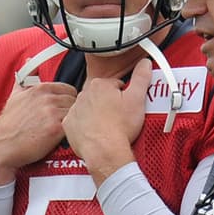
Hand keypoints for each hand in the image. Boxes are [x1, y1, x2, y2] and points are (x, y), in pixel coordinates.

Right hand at [0, 81, 76, 184]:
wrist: (1, 147)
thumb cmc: (8, 125)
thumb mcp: (15, 96)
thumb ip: (25, 78)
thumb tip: (28, 60)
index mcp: (40, 88)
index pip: (68, 89)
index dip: (65, 101)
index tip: (58, 111)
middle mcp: (46, 98)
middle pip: (74, 101)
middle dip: (69, 111)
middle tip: (58, 122)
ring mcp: (51, 112)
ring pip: (75, 114)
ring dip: (70, 122)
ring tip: (57, 130)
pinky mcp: (55, 129)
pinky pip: (72, 126)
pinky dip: (68, 132)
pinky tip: (58, 137)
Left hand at [62, 58, 149, 181]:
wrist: (105, 150)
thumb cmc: (120, 127)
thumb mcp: (137, 99)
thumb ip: (141, 78)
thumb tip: (144, 64)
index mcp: (100, 85)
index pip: (114, 85)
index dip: (123, 96)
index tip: (126, 106)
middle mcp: (83, 95)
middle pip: (100, 96)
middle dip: (109, 104)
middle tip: (119, 117)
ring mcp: (74, 110)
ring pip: (88, 108)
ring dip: (97, 114)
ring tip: (108, 125)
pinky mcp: (69, 125)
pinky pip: (78, 122)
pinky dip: (85, 126)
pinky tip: (96, 132)